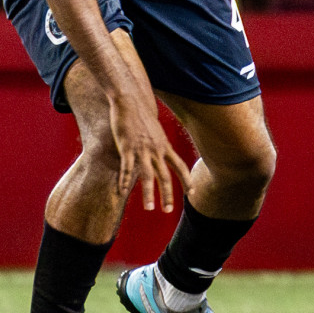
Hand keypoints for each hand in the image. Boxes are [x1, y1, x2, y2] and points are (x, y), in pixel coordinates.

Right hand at [110, 93, 191, 212]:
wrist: (131, 102)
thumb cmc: (143, 117)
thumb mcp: (157, 132)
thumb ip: (160, 144)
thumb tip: (162, 152)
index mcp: (165, 146)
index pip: (180, 166)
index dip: (187, 180)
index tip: (191, 192)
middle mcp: (156, 150)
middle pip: (165, 176)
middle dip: (168, 195)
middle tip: (168, 210)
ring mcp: (142, 150)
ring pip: (148, 176)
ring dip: (149, 194)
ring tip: (149, 208)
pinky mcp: (127, 148)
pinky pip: (127, 168)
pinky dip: (124, 181)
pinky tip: (121, 192)